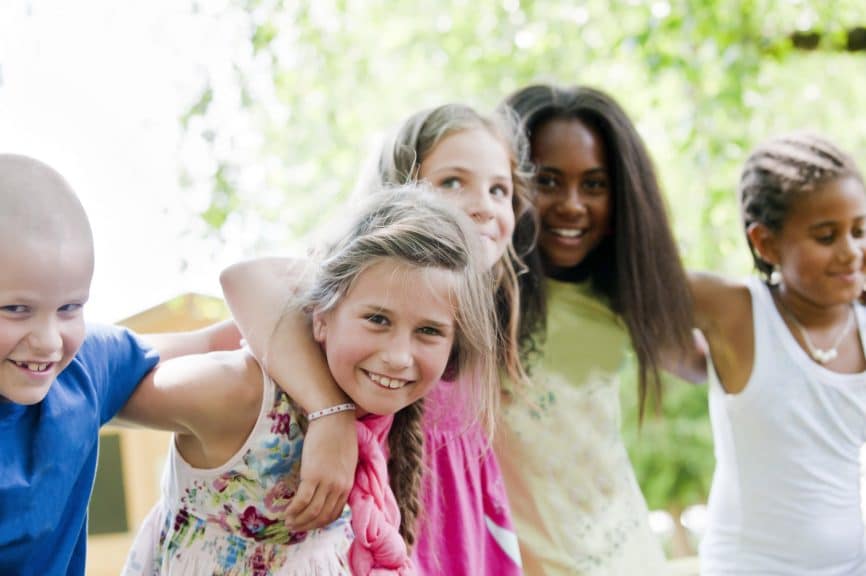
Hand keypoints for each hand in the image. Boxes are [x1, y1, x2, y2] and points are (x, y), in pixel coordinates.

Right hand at [286, 411, 357, 531]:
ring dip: (298, 520)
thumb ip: (340, 477)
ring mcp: (326, 482)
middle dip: (307, 525)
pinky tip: (285, 512)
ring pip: (311, 512)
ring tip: (288, 522)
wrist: (334, 418)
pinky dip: (293, 510)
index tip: (309, 524)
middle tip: (294, 528)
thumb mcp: (347, 461)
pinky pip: (302, 500)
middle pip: (322, 516)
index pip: (334, 514)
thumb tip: (331, 488)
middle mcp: (338, 487)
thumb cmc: (339, 435)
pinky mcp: (313, 475)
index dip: (320, 523)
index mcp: (347, 485)